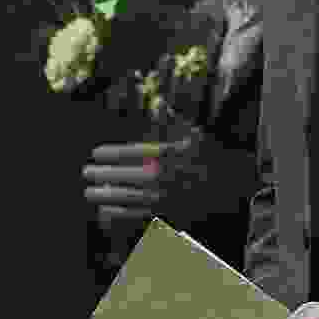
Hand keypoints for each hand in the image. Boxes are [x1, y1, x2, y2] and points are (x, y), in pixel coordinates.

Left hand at [83, 132, 253, 227]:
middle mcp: (162, 178)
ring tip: (90, 194)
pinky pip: (138, 217)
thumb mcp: (193, 133)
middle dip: (100, 175)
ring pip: (126, 199)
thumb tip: (158, 102)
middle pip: (122, 177)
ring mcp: (164, 199)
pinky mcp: (168, 215)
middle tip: (86, 173)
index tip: (95, 154)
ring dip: (104, 197)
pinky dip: (120, 215)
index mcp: (165, 155)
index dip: (108, 154)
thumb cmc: (211, 156)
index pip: (127, 154)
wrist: (233, 187)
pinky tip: (106, 213)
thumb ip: (171, 119)